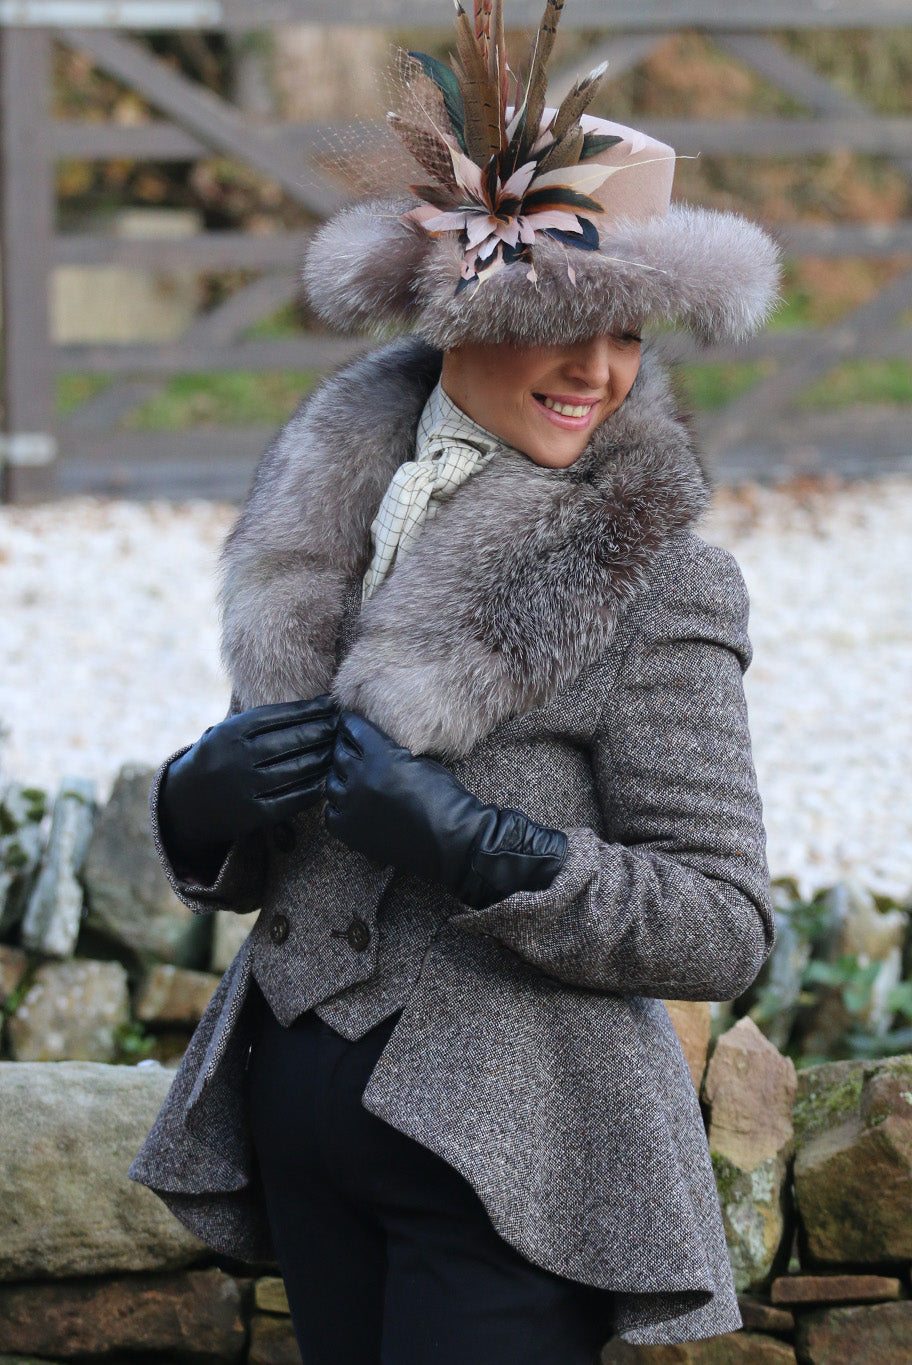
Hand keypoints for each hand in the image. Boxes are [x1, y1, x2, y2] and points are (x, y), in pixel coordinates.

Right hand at [160, 696, 337, 874]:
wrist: (183, 805)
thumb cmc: (215, 760)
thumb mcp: (224, 733)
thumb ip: (256, 721)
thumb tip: (308, 704)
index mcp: (230, 733)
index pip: (278, 716)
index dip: (308, 709)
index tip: (330, 704)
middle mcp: (236, 758)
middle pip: (291, 741)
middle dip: (321, 731)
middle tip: (341, 725)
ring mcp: (244, 787)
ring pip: (295, 769)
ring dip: (322, 758)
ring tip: (338, 749)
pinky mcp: (251, 815)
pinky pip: (290, 800)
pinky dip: (311, 790)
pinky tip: (326, 780)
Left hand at [324, 711, 567, 908]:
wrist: (452, 841)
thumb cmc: (446, 798)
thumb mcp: (421, 762)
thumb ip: (393, 753)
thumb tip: (374, 748)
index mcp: (380, 756)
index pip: (354, 729)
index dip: (349, 723)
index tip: (346, 721)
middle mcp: (361, 778)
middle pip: (339, 754)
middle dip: (344, 748)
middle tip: (348, 747)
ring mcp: (352, 806)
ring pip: (332, 783)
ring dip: (340, 777)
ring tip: (349, 777)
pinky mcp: (350, 831)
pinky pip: (331, 813)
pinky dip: (338, 806)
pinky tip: (348, 804)